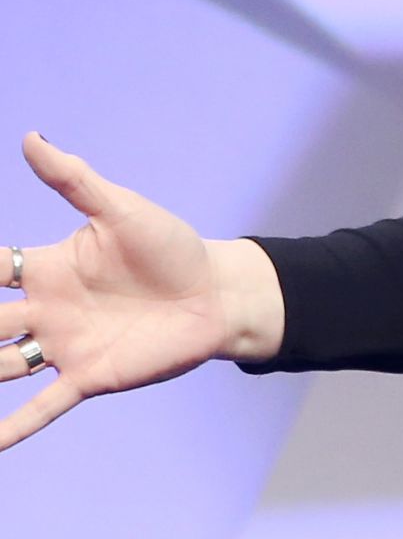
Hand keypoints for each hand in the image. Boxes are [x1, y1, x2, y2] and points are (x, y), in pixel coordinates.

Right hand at [0, 132, 282, 450]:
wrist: (218, 292)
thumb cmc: (171, 247)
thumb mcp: (121, 210)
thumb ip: (73, 180)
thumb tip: (31, 137)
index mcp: (46, 268)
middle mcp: (45, 310)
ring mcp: (63, 346)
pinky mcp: (90, 376)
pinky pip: (43, 406)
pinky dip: (13, 428)